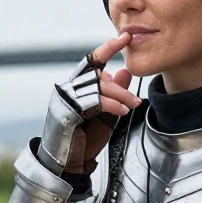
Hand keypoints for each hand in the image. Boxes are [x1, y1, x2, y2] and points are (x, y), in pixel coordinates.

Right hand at [39, 33, 141, 175]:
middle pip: (98, 75)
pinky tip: (122, 110)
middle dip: (120, 87)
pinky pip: (94, 100)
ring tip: (132, 106)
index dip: (108, 48)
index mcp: (76, 86)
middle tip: (136, 99)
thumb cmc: (84, 139)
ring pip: (98, 87)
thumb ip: (114, 94)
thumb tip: (124, 72)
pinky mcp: (68, 111)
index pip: (92, 60)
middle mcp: (68, 88)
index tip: (124, 38)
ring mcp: (66, 99)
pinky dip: (111, 104)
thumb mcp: (106, 113)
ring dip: (120, 96)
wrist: (68, 164)